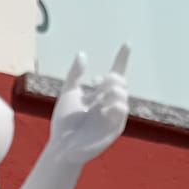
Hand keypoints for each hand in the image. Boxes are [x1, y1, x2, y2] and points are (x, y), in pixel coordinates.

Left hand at [49, 44, 129, 167]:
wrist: (62, 145)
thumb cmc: (64, 122)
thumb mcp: (68, 93)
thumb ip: (75, 74)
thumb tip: (82, 54)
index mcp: (99, 94)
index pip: (115, 74)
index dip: (122, 59)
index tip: (127, 44)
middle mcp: (109, 103)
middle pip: (120, 81)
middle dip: (110, 77)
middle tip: (96, 83)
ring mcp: (113, 115)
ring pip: (122, 93)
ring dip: (110, 89)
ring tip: (98, 96)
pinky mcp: (115, 128)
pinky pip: (122, 109)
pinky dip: (114, 103)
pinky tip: (103, 106)